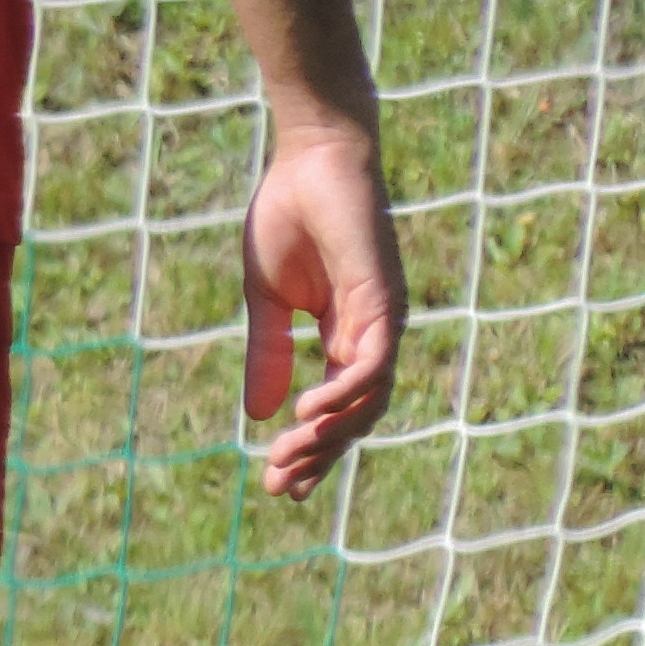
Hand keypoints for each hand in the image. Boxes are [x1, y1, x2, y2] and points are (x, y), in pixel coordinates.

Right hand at [245, 119, 404, 500]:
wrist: (312, 160)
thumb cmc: (288, 216)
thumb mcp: (266, 299)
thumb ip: (266, 354)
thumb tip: (258, 415)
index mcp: (342, 335)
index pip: (333, 408)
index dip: (308, 449)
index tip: (275, 484)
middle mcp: (371, 337)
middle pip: (355, 417)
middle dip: (318, 456)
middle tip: (279, 485)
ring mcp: (383, 322)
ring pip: (369, 401)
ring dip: (330, 435)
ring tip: (288, 456)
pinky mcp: (385, 302)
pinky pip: (371, 364)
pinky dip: (345, 393)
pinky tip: (307, 411)